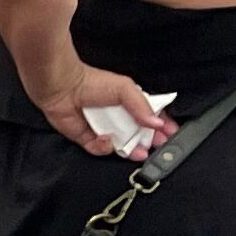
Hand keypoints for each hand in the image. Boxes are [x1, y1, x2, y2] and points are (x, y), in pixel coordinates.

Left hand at [35, 59, 172, 160]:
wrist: (62, 87)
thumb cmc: (93, 83)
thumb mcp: (125, 89)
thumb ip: (142, 106)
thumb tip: (157, 123)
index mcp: (129, 105)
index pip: (151, 118)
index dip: (162, 127)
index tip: (172, 134)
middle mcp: (117, 118)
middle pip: (139, 136)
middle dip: (151, 143)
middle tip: (158, 147)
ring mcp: (103, 129)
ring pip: (122, 147)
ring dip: (132, 151)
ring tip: (141, 152)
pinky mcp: (86, 139)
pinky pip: (100, 149)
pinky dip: (104, 147)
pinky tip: (106, 139)